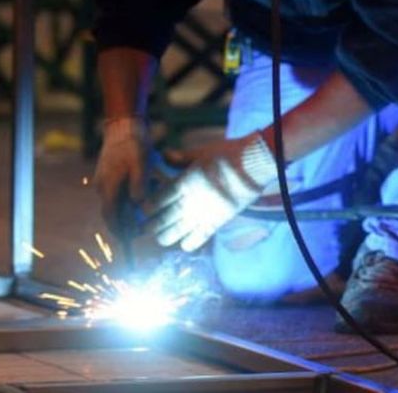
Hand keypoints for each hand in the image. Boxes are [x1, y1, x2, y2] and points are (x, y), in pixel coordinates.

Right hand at [94, 117, 148, 233]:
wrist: (123, 124)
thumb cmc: (133, 143)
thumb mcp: (141, 163)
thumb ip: (139, 184)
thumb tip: (139, 204)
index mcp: (108, 186)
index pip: (110, 216)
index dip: (119, 230)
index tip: (128, 241)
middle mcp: (102, 186)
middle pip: (111, 212)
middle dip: (124, 224)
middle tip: (139, 232)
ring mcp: (104, 179)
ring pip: (115, 202)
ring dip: (127, 210)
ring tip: (144, 214)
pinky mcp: (108, 173)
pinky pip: (116, 192)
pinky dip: (126, 198)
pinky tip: (142, 195)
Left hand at [143, 132, 277, 252]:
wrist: (254, 165)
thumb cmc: (228, 153)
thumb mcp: (202, 151)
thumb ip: (181, 157)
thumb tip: (163, 155)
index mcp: (185, 181)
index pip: (159, 199)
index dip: (149, 206)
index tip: (143, 209)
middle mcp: (191, 200)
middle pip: (165, 218)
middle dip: (152, 225)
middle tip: (144, 228)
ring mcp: (204, 213)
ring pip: (178, 231)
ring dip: (166, 236)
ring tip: (160, 239)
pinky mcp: (218, 221)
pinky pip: (200, 238)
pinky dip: (190, 243)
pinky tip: (184, 245)